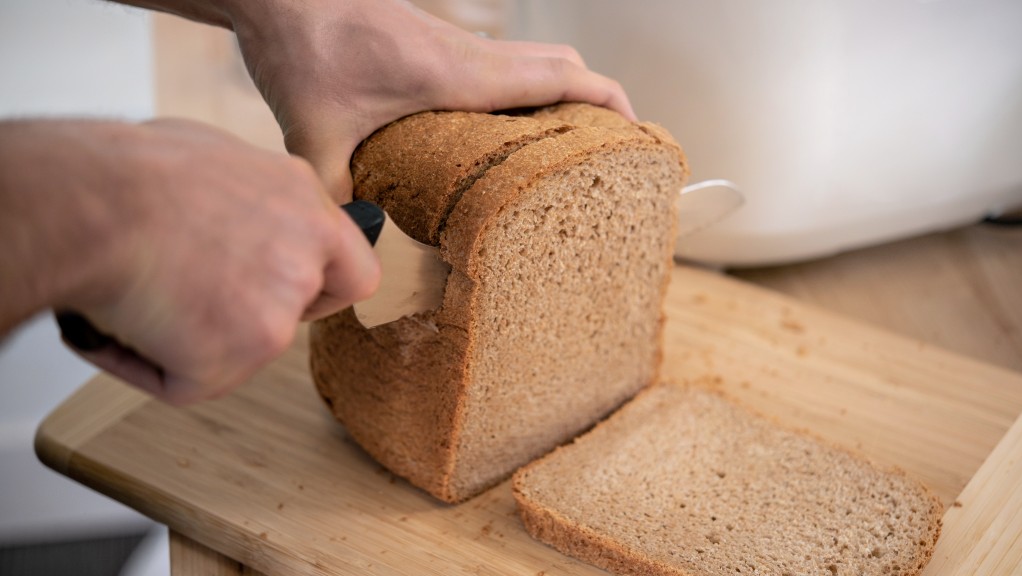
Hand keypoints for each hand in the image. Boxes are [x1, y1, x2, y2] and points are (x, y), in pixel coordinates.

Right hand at [1, 119, 378, 403]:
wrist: (90, 200)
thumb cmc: (131, 170)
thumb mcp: (217, 157)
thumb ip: (252, 200)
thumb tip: (234, 221)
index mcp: (304, 204)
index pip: (354, 269)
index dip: (321, 286)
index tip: (288, 289)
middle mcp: (303, 259)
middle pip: (300, 310)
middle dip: (258, 314)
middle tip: (201, 301)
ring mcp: (275, 315)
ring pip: (241, 350)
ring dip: (193, 335)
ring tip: (133, 294)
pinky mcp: (233, 360)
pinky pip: (187, 382)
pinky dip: (146, 364)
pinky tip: (114, 326)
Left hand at [228, 0, 634, 198]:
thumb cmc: (303, 48)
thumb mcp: (314, 136)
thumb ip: (334, 195)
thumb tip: (350, 242)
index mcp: (461, 76)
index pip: (562, 77)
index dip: (610, 104)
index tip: (636, 137)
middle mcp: (471, 54)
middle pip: (564, 63)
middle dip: (598, 102)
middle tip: (604, 151)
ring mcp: (457, 43)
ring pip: (536, 57)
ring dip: (562, 90)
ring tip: (562, 145)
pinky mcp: (437, 42)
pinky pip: (503, 61)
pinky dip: (525, 86)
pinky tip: (499, 129)